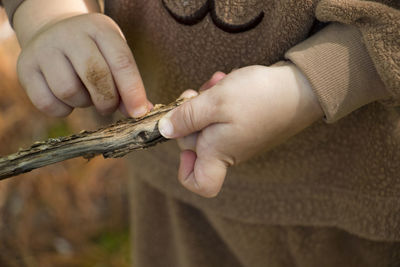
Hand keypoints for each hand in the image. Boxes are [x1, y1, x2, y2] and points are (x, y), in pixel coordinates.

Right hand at [15, 3, 149, 116]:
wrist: (53, 33)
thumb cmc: (94, 52)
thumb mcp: (113, 57)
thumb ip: (128, 83)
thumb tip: (142, 111)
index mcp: (99, 28)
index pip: (121, 62)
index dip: (133, 91)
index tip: (139, 112)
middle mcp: (70, 34)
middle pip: (95, 76)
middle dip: (108, 100)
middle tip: (109, 106)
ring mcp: (44, 49)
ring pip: (69, 91)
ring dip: (83, 103)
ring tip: (86, 95)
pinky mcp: (26, 68)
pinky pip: (48, 103)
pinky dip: (63, 110)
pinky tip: (68, 99)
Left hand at [159, 63, 322, 196]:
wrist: (301, 87)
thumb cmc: (259, 97)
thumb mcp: (216, 102)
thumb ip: (186, 117)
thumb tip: (164, 130)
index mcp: (219, 152)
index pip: (200, 183)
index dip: (185, 171)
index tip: (183, 145)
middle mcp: (227, 149)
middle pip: (193, 141)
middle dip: (190, 114)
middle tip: (198, 94)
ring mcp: (236, 136)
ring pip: (205, 122)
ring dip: (205, 101)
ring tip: (218, 84)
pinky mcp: (243, 123)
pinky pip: (220, 114)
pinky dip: (218, 98)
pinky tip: (225, 82)